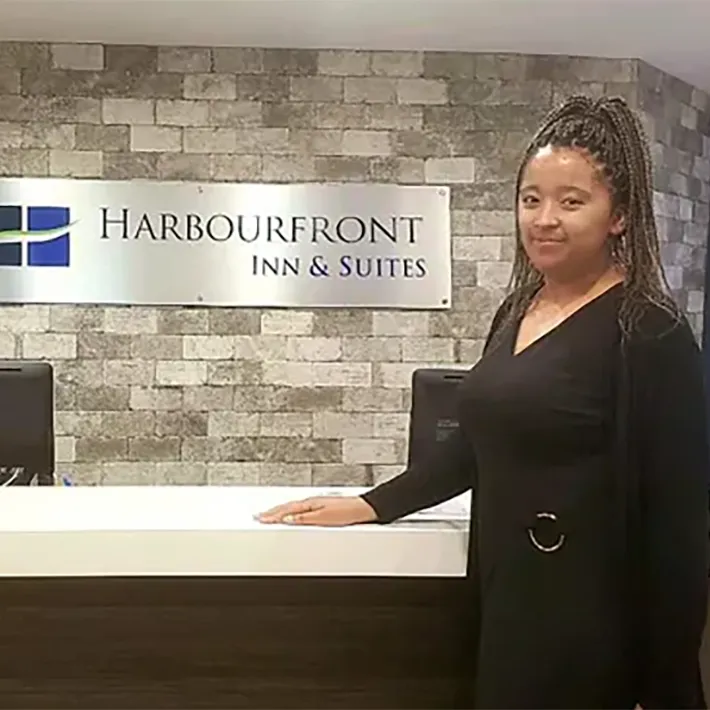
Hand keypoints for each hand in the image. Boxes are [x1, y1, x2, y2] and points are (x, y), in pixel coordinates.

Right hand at [256, 495, 377, 526]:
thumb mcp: (323, 519)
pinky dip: (291, 511)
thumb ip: (303, 519)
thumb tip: (286, 519)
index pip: (286, 511)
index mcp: (309, 504)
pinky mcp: (321, 507)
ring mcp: (316, 503)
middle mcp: (311, 502)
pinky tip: (291, 514)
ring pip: (293, 507)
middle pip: (287, 507)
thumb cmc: (346, 513)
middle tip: (259, 516)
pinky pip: (300, 508)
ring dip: (280, 511)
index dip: (272, 516)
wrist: (363, 509)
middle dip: (272, 512)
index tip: (259, 519)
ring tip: (270, 514)